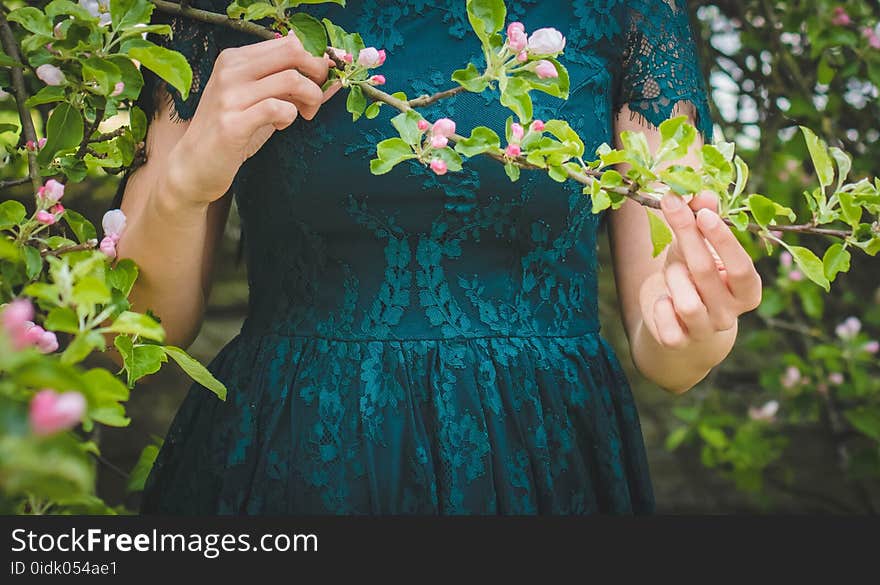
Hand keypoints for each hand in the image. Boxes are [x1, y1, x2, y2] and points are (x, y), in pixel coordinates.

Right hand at [166, 32, 341, 204]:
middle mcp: (231, 70)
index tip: (318, 82)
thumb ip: (287, 85)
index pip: (288, 43)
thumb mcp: (259, 99)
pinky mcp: (233, 123)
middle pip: (293, 52)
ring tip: (303, 115)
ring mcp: (230, 96)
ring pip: (292, 80)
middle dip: (317, 74)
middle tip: (315, 98)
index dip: (313, 61)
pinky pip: (279, 108)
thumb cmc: (233, 130)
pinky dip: (290, 117)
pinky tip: (281, 125)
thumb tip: (331, 76)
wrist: (194, 165)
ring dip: (310, 99)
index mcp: (236, 59)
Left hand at [639, 193, 762, 351]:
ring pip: (686, 301)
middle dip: (686, 236)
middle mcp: (730, 314)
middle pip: (707, 273)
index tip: (703, 213)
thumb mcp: (698, 247)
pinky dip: (661, 307)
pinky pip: (668, 325)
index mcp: (747, 291)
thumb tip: (702, 194)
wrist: (678, 323)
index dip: (722, 240)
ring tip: (671, 269)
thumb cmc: (693, 277)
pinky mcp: (678, 342)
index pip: (741, 267)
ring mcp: (705, 331)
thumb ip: (703, 220)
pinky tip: (663, 299)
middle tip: (670, 204)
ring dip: (672, 275)